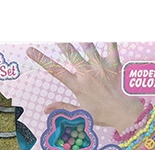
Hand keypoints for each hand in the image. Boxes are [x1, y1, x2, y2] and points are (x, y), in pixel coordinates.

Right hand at [26, 43, 142, 131]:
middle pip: (71, 54)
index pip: (55, 70)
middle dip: (62, 42)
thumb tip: (45, 109)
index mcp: (78, 85)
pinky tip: (105, 31)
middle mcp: (87, 74)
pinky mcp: (114, 65)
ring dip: (83, 39)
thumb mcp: (80, 113)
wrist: (124, 112)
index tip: (31, 50)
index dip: (42, 60)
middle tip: (54, 34)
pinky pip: (112, 47)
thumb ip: (62, 107)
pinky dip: (109, 38)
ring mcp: (101, 68)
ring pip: (89, 48)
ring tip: (78, 33)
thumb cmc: (102, 114)